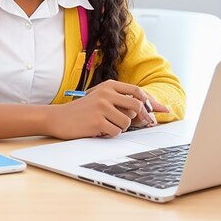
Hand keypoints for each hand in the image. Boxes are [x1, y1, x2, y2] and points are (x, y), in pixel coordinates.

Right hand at [45, 80, 168, 139]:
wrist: (59, 118)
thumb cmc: (83, 111)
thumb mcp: (101, 99)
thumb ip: (121, 102)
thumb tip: (148, 111)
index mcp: (108, 86)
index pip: (137, 91)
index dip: (150, 103)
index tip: (160, 111)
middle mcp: (106, 93)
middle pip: (136, 106)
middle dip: (143, 118)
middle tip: (144, 124)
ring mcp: (101, 107)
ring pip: (127, 122)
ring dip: (121, 127)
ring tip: (107, 125)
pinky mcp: (97, 121)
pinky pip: (116, 132)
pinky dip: (111, 134)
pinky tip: (99, 130)